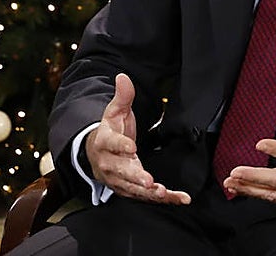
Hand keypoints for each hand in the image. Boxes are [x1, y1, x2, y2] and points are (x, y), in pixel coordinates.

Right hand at [85, 73, 190, 204]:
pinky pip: (146, 196)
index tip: (131, 147)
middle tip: (148, 181)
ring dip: (148, 192)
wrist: (95, 155)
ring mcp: (119, 179)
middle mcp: (109, 164)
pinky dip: (164, 198)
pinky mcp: (130, 189)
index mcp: (104, 142)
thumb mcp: (114, 111)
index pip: (111, 144)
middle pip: (121, 171)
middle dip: (135, 177)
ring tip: (162, 192)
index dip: (121, 146)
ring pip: (133, 188)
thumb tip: (123, 76)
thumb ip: (122, 96)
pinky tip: (180, 198)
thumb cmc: (109, 131)